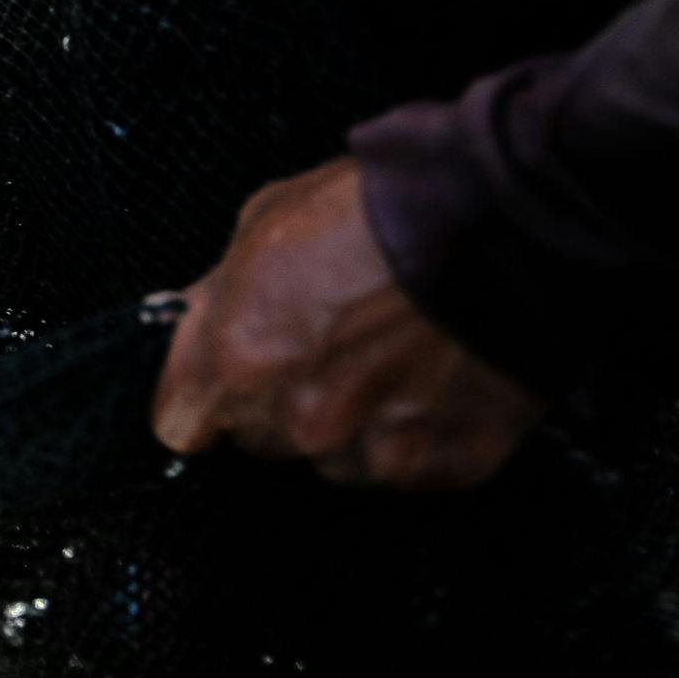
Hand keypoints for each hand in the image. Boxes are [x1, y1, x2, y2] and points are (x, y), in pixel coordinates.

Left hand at [152, 158, 544, 487]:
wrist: (497, 223)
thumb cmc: (377, 211)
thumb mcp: (263, 223)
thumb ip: (219, 295)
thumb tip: (199, 323)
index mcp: (237, 363)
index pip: (181, 424)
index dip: (202, 398)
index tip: (222, 382)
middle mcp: (299, 422)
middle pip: (262, 439)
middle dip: (281, 400)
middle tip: (328, 345)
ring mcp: (376, 453)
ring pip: (335, 458)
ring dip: (350, 423)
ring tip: (390, 355)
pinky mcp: (446, 465)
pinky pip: (406, 467)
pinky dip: (415, 433)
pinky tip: (433, 376)